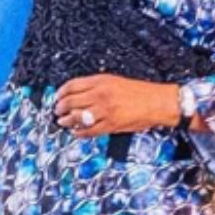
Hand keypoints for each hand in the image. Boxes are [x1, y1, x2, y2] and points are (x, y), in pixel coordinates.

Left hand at [54, 74, 179, 137]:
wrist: (157, 102)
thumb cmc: (139, 92)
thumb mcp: (115, 81)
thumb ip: (96, 86)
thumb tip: (78, 93)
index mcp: (101, 81)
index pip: (72, 85)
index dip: (61, 92)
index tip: (57, 97)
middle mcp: (100, 95)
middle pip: (71, 101)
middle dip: (60, 107)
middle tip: (57, 111)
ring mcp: (105, 111)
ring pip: (77, 117)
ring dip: (66, 121)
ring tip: (62, 122)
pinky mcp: (110, 125)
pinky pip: (89, 131)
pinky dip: (79, 132)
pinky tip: (75, 132)